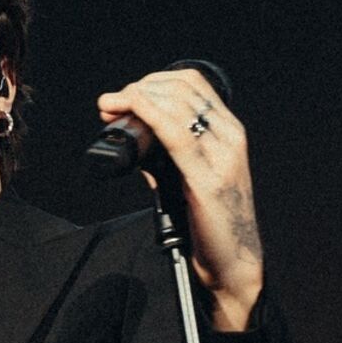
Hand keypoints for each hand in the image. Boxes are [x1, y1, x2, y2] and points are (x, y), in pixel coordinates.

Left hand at [98, 68, 262, 330]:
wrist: (232, 262)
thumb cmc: (209, 221)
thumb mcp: (186, 177)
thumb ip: (163, 154)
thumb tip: (132, 134)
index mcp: (228, 132)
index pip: (192, 84)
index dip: (152, 81)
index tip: (123, 95)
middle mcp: (230, 137)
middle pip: (181, 89)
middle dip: (138, 89)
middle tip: (110, 104)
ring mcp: (223, 156)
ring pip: (178, 104)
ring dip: (137, 99)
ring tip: (111, 108)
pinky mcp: (209, 180)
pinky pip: (177, 135)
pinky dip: (149, 115)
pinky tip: (131, 112)